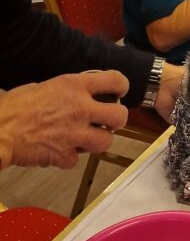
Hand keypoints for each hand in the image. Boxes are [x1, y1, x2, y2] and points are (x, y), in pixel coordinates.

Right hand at [0, 71, 128, 169]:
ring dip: (97, 141)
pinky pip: (77, 160)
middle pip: (119, 116)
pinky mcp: (64, 155)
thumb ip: (68, 90)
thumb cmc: (17, 105)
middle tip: (110, 121)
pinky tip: (60, 151)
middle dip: (117, 120)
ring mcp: (74, 134)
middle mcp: (80, 108)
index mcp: (75, 86)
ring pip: (105, 142)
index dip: (122, 85)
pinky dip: (69, 157)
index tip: (120, 91)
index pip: (114, 80)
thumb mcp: (47, 85)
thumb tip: (78, 95)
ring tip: (87, 138)